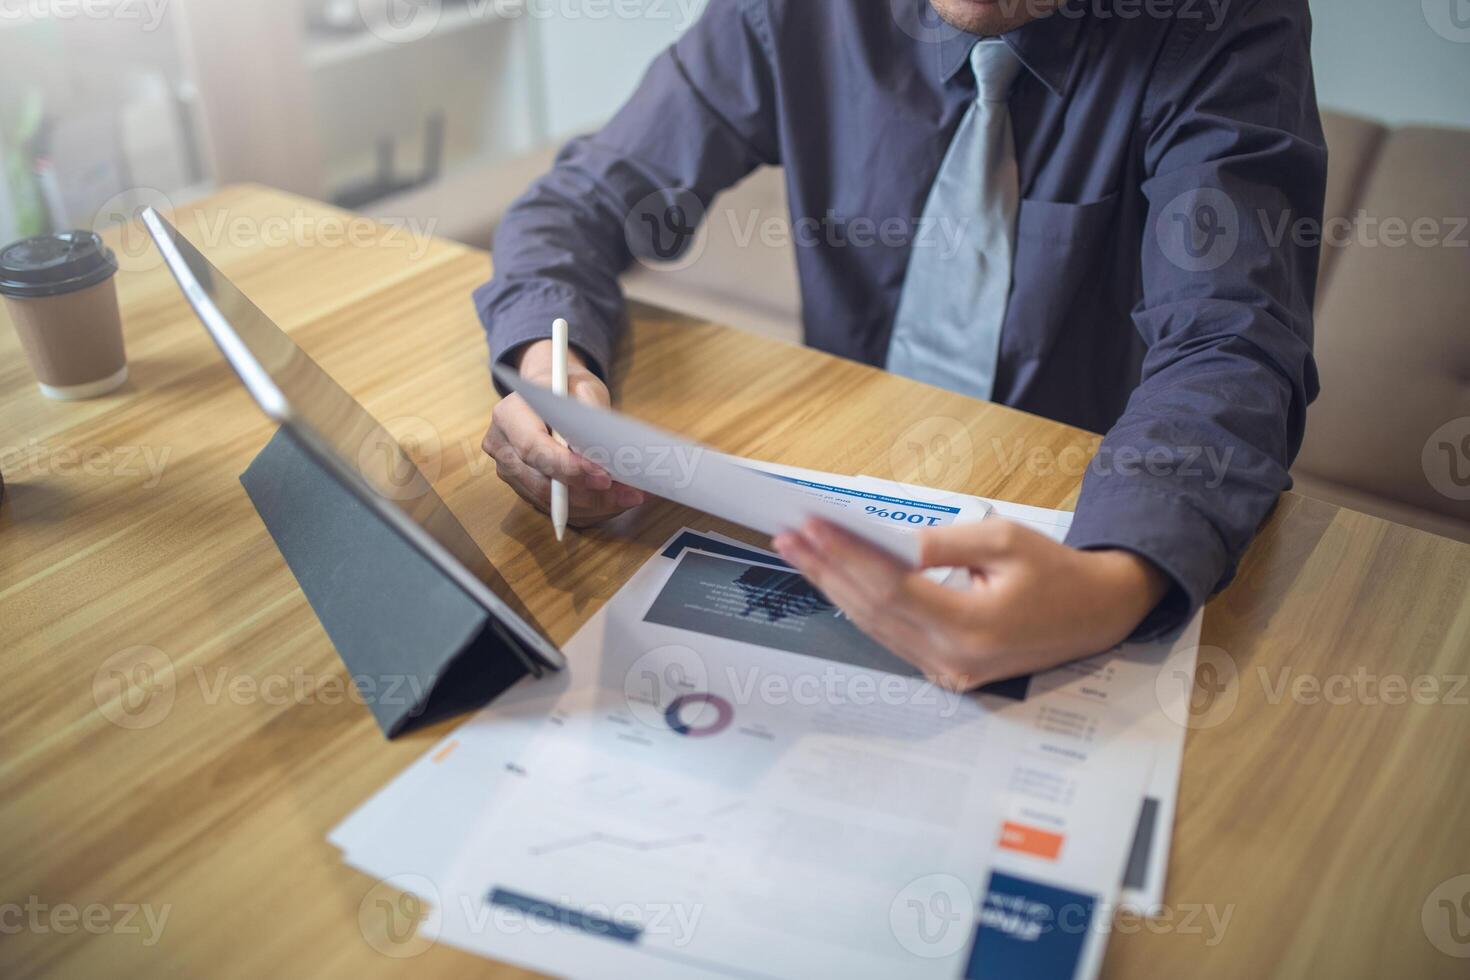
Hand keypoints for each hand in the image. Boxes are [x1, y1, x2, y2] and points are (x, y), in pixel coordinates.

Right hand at [483, 340, 645, 525]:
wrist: (549, 396)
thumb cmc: (566, 388)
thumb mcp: (582, 387)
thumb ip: (589, 413)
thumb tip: (606, 451)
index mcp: (508, 416)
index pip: (533, 449)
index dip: (567, 467)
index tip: (603, 476)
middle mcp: (502, 449)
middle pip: (542, 484)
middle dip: (588, 493)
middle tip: (628, 493)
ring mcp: (511, 473)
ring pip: (552, 503)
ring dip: (594, 505)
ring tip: (630, 497)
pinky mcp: (526, 490)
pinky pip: (557, 508)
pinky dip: (590, 509)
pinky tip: (616, 501)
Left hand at [773, 518, 1171, 690]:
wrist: (1094, 615)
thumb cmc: (1054, 571)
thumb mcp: (1004, 540)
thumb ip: (941, 544)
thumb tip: (886, 543)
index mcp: (974, 626)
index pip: (891, 587)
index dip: (846, 555)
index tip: (812, 526)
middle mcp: (955, 658)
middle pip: (873, 609)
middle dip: (827, 569)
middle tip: (790, 535)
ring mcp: (949, 671)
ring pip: (875, 626)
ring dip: (834, 587)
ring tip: (801, 552)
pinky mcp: (946, 672)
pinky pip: (891, 636)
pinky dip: (860, 605)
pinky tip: (834, 580)